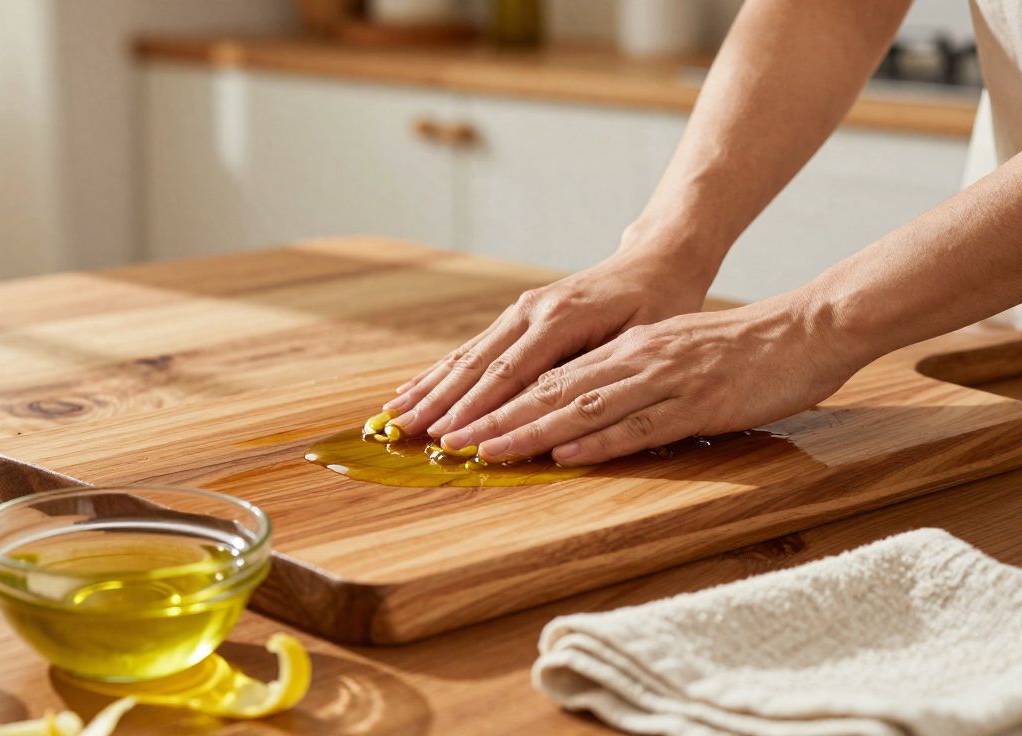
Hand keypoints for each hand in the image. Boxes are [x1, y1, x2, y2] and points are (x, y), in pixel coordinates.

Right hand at [383, 250, 709, 440]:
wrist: (655, 263)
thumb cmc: (660, 306)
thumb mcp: (645, 337)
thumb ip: (598, 370)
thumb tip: (560, 410)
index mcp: (562, 317)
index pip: (511, 374)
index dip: (478, 411)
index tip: (450, 440)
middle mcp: (532, 310)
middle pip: (477, 365)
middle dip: (439, 403)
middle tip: (406, 433)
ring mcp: (520, 310)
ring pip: (467, 356)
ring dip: (430, 388)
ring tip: (395, 415)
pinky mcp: (517, 315)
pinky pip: (473, 348)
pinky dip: (440, 371)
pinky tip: (413, 388)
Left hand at [438, 295, 866, 464]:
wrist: (804, 329)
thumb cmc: (736, 349)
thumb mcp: (668, 355)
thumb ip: (623, 377)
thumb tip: (576, 411)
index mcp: (622, 348)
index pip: (543, 377)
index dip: (493, 400)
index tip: (452, 421)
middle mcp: (631, 358)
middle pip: (547, 390)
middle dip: (492, 417)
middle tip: (445, 441)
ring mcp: (662, 379)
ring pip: (581, 406)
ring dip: (528, 431)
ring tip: (484, 451)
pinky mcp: (696, 403)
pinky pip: (639, 424)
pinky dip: (597, 441)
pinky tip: (563, 454)